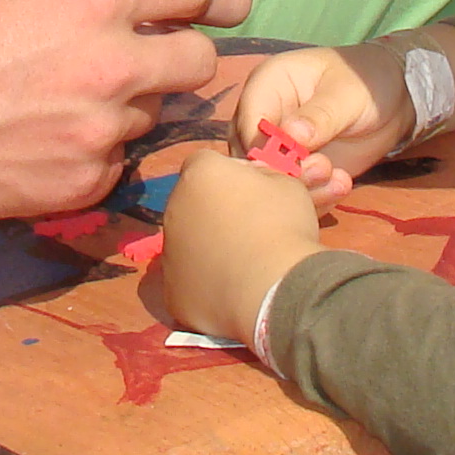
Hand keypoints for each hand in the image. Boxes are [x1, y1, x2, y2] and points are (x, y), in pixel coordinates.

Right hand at [0, 0, 233, 221]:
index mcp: (95, 1)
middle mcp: (113, 67)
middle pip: (197, 59)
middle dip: (175, 50)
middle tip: (135, 52)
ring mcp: (100, 132)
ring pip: (151, 111)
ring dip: (126, 100)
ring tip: (67, 97)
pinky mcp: (83, 183)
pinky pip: (114, 158)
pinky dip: (93, 147)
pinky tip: (46, 136)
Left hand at [158, 148, 327, 348]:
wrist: (273, 288)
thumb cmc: (283, 227)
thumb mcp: (286, 183)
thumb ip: (261, 177)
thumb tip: (253, 183)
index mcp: (199, 174)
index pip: (205, 162)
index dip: (228, 175)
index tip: (252, 191)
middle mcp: (174, 208)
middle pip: (191, 203)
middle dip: (213, 212)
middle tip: (247, 230)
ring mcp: (169, 252)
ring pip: (186, 244)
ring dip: (207, 249)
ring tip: (242, 266)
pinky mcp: (172, 291)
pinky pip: (188, 282)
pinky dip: (205, 284)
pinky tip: (232, 292)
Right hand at [229, 43, 410, 204]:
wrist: (393, 99)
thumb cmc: (364, 82)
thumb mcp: (346, 94)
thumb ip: (319, 115)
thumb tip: (290, 136)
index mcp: (266, 86)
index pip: (248, 124)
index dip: (264, 149)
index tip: (295, 162)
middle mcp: (263, 119)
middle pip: (250, 158)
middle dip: (283, 174)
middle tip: (322, 169)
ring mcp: (277, 149)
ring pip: (268, 182)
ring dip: (301, 190)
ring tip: (337, 178)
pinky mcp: (295, 172)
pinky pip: (291, 195)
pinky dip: (314, 200)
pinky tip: (341, 187)